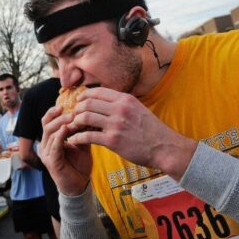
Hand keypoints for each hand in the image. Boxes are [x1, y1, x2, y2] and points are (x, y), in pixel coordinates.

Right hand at [39, 105, 91, 195]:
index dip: (53, 112)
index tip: (65, 104)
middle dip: (59, 116)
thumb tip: (90, 114)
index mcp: (51, 140)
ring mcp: (47, 154)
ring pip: (49, 133)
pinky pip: (54, 146)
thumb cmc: (79, 166)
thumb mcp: (82, 144)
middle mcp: (46, 145)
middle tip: (72, 111)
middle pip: (47, 125)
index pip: (47, 121)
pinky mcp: (51, 162)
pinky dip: (60, 137)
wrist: (79, 186)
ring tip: (72, 119)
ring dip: (61, 124)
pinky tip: (66, 130)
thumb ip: (82, 132)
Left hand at [67, 87, 196, 179]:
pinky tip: (74, 139)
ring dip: (75, 122)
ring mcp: (116, 124)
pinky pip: (88, 136)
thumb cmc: (152, 130)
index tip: (79, 102)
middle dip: (77, 108)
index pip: (97, 91)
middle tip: (73, 115)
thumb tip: (104, 101)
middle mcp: (120, 109)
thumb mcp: (138, 109)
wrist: (165, 147)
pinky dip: (77, 137)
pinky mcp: (113, 141)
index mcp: (125, 99)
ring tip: (73, 126)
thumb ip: (121, 104)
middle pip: (88, 102)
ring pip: (85, 117)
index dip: (83, 96)